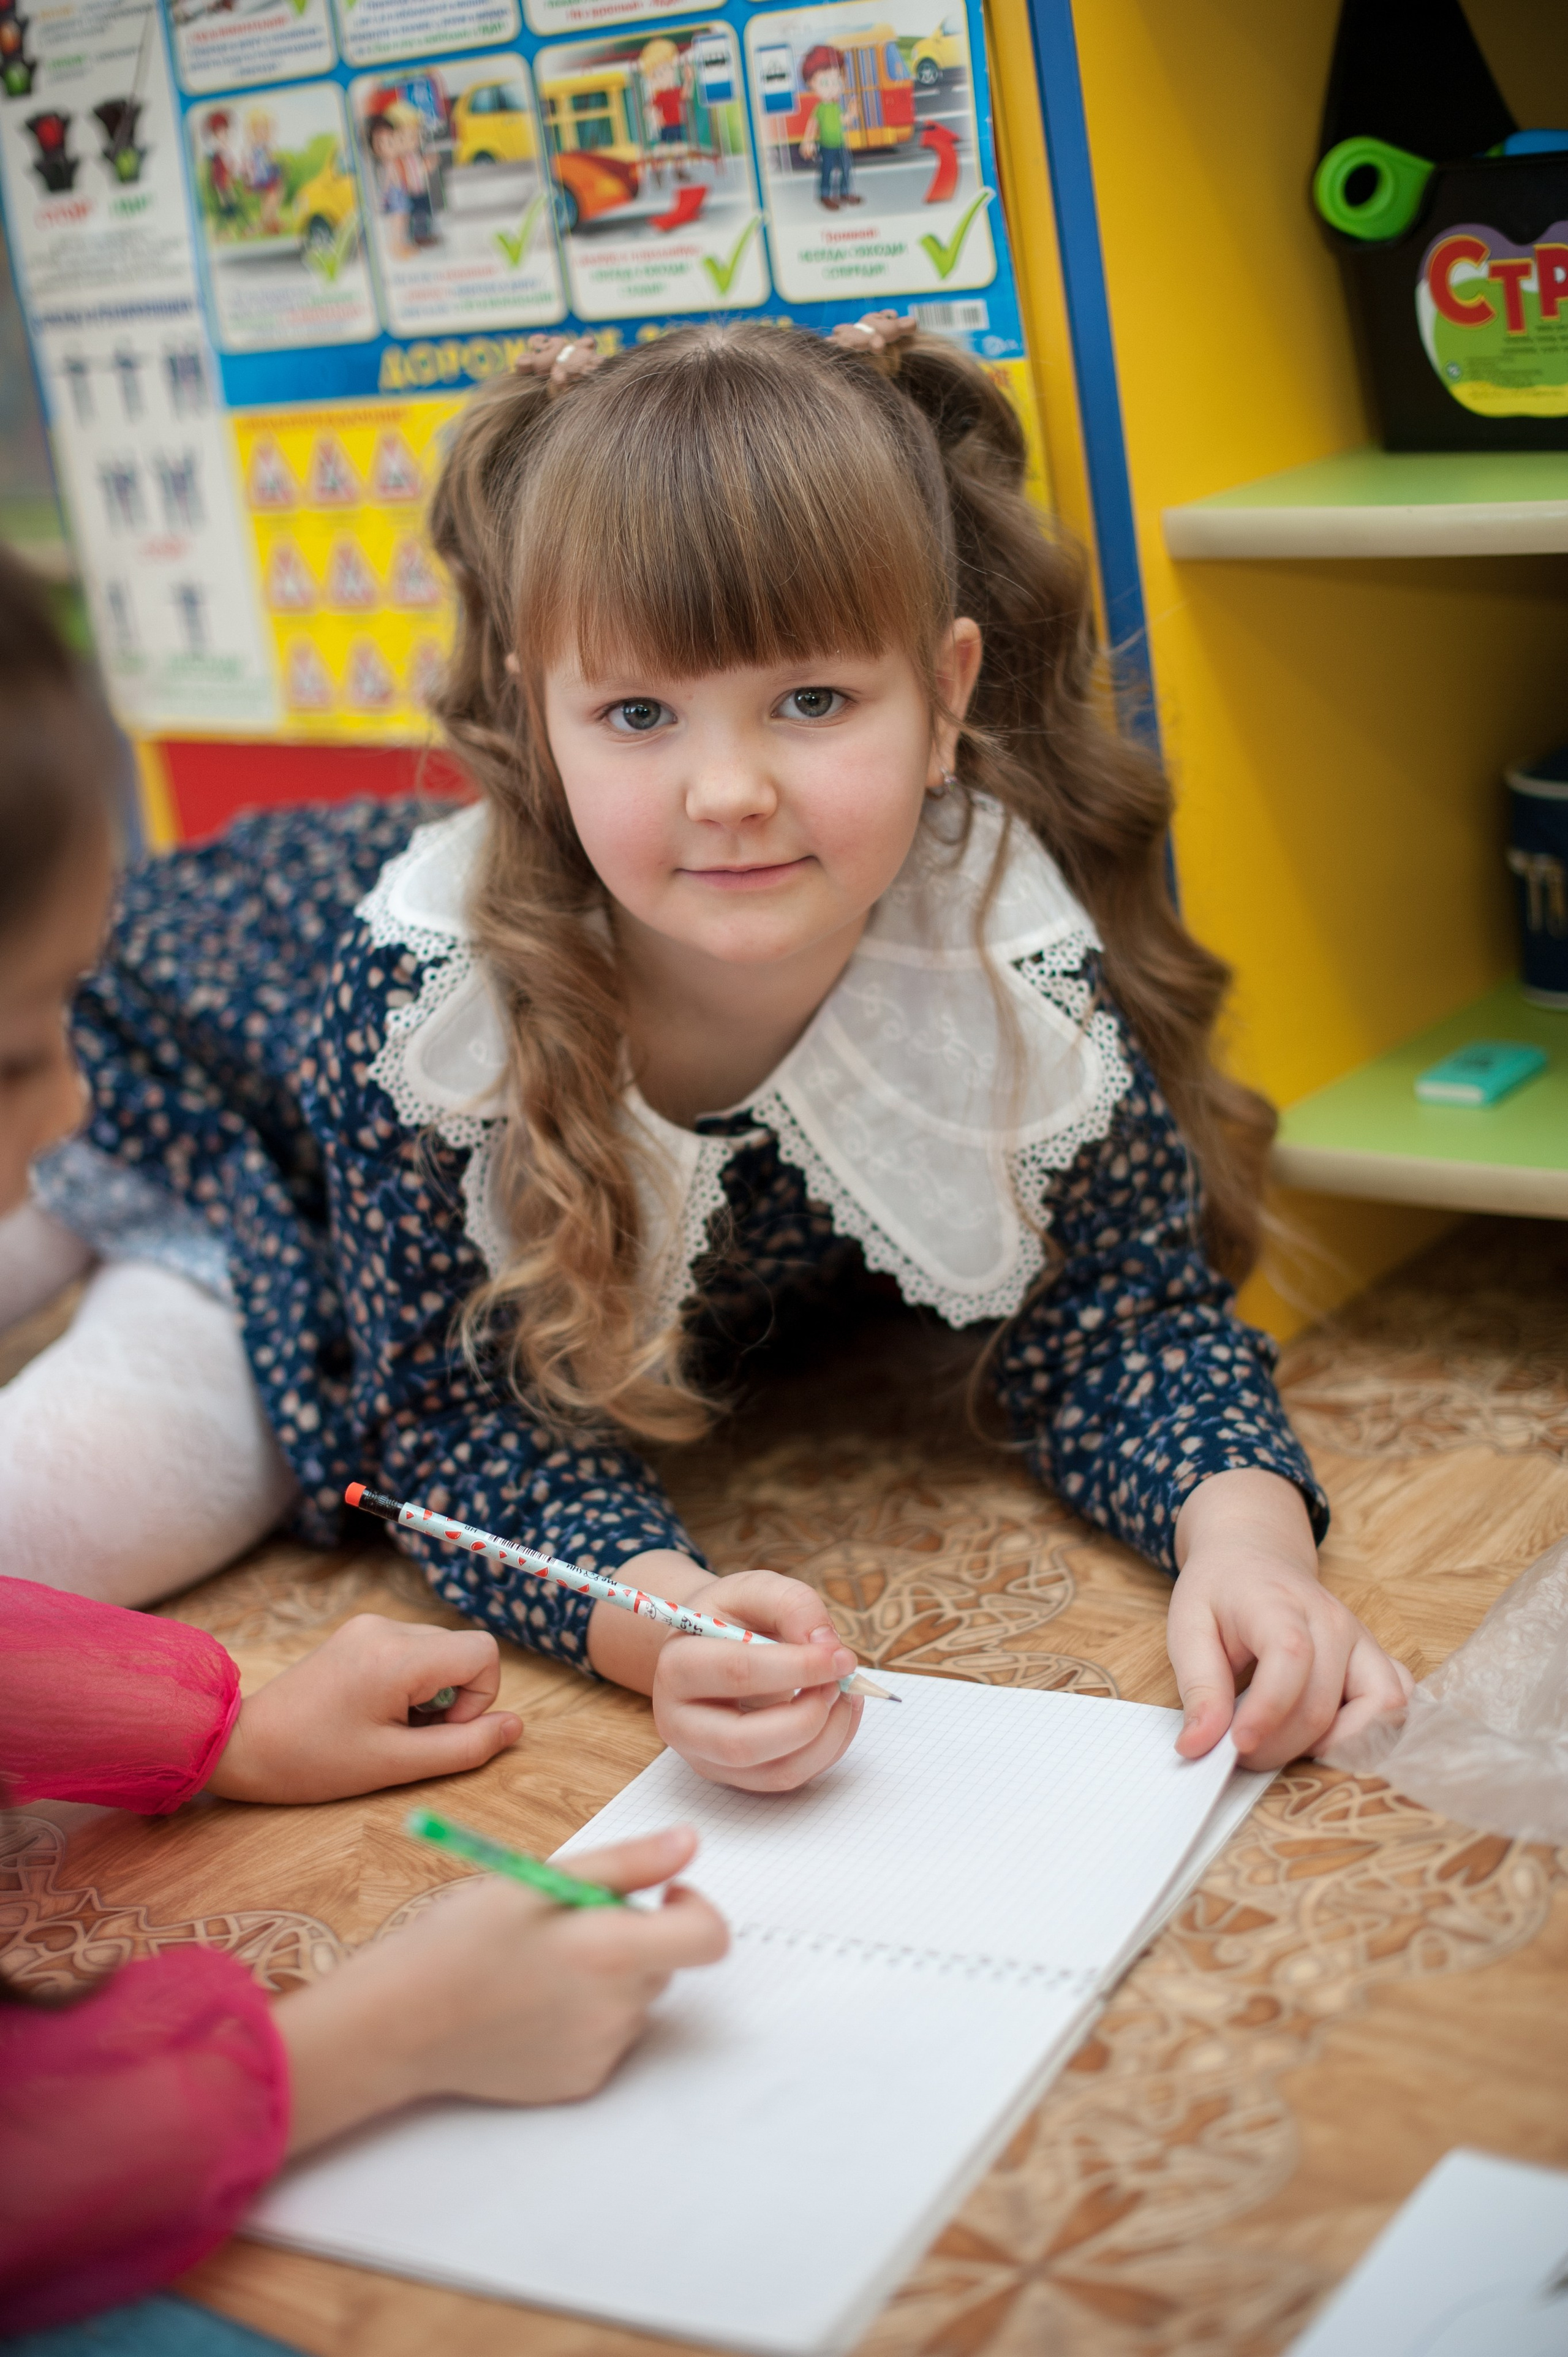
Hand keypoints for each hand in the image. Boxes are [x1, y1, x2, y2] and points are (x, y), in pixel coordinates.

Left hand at [209, 1613, 521, 1803]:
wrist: (244, 1744)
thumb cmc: (314, 1761)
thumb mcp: (396, 1765)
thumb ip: (464, 1747)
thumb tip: (515, 1728)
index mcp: (398, 1656)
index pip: (484, 1653)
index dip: (478, 1698)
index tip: (436, 1731)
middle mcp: (387, 1627)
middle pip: (462, 1651)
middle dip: (452, 1698)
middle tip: (406, 1734)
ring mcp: (370, 1626)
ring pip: (439, 1650)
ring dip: (430, 1691)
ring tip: (386, 1725)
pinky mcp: (358, 1633)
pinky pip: (411, 1650)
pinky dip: (409, 1682)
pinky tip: (372, 1710)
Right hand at [274, 1825, 727, 2153]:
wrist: (398, 2024)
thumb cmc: (460, 1941)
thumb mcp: (536, 1881)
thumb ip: (625, 1864)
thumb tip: (689, 1845)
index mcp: (610, 1953)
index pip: (709, 1939)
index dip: (695, 1908)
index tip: (662, 1894)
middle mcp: (616, 2012)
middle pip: (665, 1963)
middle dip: (633, 1936)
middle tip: (564, 1925)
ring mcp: (600, 2054)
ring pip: (636, 1999)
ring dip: (609, 1977)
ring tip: (538, 1966)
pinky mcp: (580, 2084)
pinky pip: (607, 2037)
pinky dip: (585, 2016)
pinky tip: (531, 2005)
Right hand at [586, 1552, 863, 1791]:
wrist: (708, 1646)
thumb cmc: (732, 1617)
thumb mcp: (754, 1589)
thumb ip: (791, 1605)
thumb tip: (826, 1646)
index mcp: (677, 1666)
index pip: (737, 1672)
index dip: (797, 1666)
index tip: (840, 1656)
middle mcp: (681, 1723)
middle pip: (744, 1743)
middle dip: (808, 1715)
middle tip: (841, 1681)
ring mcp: (707, 1758)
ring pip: (775, 1772)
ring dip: (827, 1735)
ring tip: (844, 1693)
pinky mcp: (735, 1778)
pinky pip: (790, 1778)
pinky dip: (828, 1748)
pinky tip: (837, 1712)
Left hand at [1168, 1470, 1412, 1768]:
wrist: (1256, 1558)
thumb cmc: (1221, 1594)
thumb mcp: (1188, 1627)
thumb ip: (1198, 1687)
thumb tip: (1197, 1747)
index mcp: (1279, 1603)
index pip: (1291, 1657)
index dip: (1267, 1711)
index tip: (1236, 1745)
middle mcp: (1333, 1621)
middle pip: (1322, 1703)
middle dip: (1280, 1746)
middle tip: (1242, 1753)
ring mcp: (1363, 1641)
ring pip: (1379, 1708)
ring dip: (1335, 1745)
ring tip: (1289, 1745)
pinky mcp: (1379, 1661)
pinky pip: (1398, 1704)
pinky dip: (1372, 1733)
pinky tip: (1328, 1736)